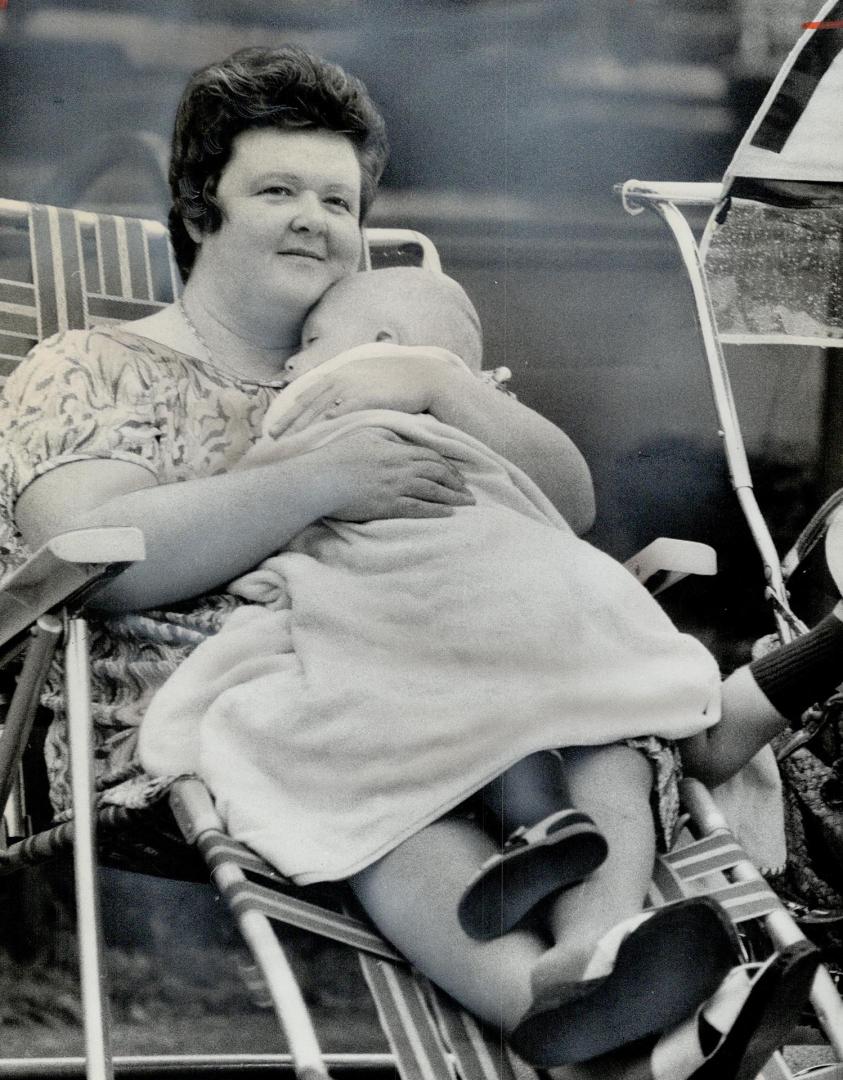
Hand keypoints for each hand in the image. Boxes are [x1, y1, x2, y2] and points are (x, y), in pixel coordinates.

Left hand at [269, 345, 468, 436]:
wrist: (424, 377)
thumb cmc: (399, 382)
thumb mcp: (368, 379)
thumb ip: (350, 389)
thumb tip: (337, 406)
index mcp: (340, 374)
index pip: (308, 393)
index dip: (291, 410)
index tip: (277, 424)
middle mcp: (342, 378)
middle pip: (308, 401)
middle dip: (289, 419)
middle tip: (271, 436)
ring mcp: (354, 386)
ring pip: (320, 408)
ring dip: (303, 425)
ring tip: (289, 440)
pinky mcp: (367, 396)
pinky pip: (343, 411)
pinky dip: (328, 421)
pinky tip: (317, 432)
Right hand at [308, 426, 474, 520]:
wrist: (321, 479)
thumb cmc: (337, 456)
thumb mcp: (364, 437)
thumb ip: (386, 438)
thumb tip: (399, 442)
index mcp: (394, 450)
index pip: (429, 456)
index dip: (447, 465)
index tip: (456, 473)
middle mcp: (400, 467)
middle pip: (436, 472)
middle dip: (455, 481)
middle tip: (467, 490)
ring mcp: (396, 487)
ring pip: (433, 490)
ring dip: (452, 497)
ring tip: (467, 503)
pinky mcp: (388, 506)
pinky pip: (419, 509)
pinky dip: (436, 511)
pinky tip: (449, 514)